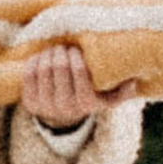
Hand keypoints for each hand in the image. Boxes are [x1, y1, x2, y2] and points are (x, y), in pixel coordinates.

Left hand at [20, 41, 140, 129]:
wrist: (65, 117)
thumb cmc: (91, 98)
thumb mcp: (109, 97)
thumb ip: (123, 89)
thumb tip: (134, 81)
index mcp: (86, 104)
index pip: (78, 71)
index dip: (76, 55)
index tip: (77, 49)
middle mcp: (65, 107)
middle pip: (58, 66)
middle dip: (61, 51)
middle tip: (64, 46)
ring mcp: (45, 106)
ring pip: (42, 68)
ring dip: (47, 54)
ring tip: (54, 50)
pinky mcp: (30, 102)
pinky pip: (28, 74)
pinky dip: (34, 61)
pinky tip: (42, 57)